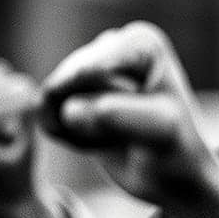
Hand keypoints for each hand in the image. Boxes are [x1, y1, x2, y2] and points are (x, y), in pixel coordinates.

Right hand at [42, 22, 218, 217]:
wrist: (171, 176)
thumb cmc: (174, 149)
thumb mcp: (159, 131)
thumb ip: (115, 115)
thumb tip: (67, 111)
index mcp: (140, 42)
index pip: (91, 72)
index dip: (111, 108)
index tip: (151, 118)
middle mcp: (110, 44)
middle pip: (68, 84)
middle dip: (93, 120)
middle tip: (133, 133)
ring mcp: (85, 67)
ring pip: (52, 102)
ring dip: (80, 131)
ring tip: (118, 136)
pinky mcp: (66, 93)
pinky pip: (44, 117)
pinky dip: (69, 138)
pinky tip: (101, 139)